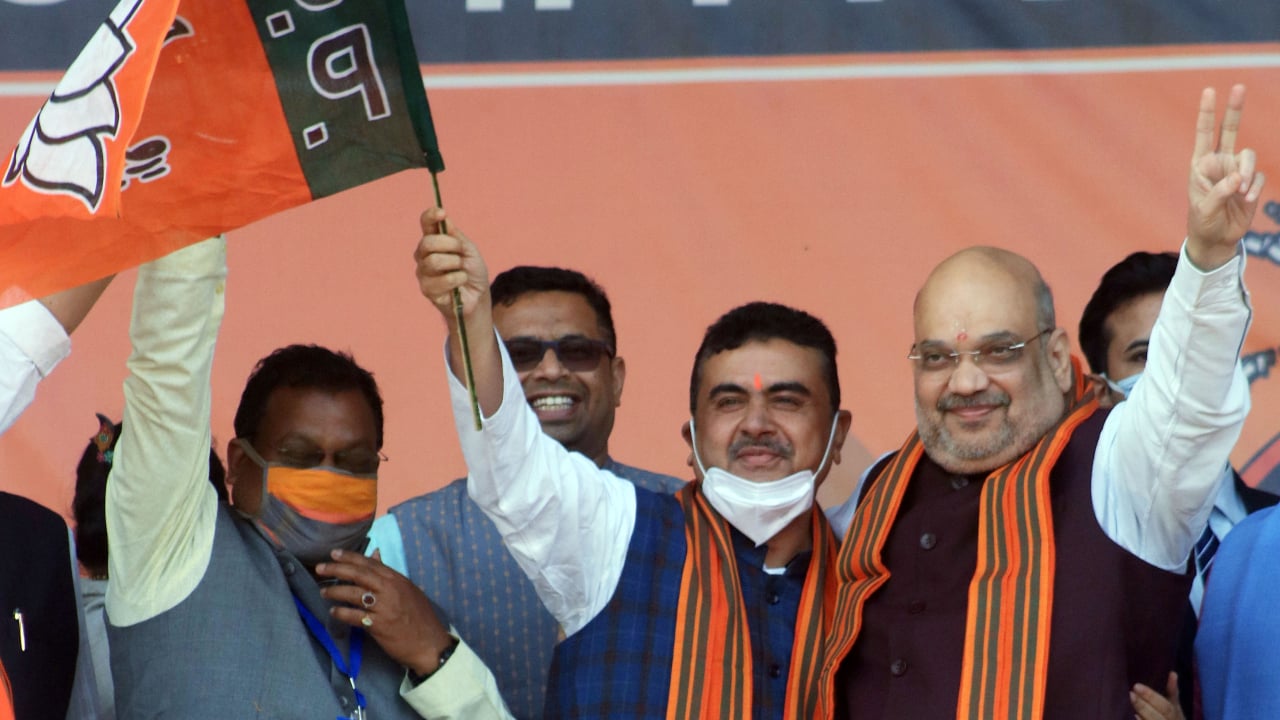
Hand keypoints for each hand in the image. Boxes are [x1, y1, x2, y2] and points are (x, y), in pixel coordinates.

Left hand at [316, 549, 452, 675]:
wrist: (430, 644)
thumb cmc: (419, 617)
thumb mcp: (407, 590)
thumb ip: (389, 575)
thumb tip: (375, 554)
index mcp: (398, 579)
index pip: (370, 563)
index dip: (350, 557)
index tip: (334, 553)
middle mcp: (390, 589)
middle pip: (359, 575)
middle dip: (337, 570)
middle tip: (320, 568)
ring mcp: (384, 607)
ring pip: (354, 594)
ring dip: (335, 591)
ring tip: (323, 592)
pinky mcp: (379, 625)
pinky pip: (355, 616)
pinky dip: (342, 613)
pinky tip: (333, 612)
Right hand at [415, 207, 489, 324]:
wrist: (478, 296)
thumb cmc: (472, 271)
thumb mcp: (469, 250)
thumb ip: (456, 236)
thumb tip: (444, 219)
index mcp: (434, 240)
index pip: (425, 223)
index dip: (431, 216)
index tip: (442, 213)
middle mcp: (424, 254)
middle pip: (427, 242)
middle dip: (450, 245)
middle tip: (461, 252)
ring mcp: (423, 272)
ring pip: (433, 261)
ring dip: (455, 264)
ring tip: (462, 270)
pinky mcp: (427, 289)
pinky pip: (441, 280)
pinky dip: (457, 279)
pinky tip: (460, 283)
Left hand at [1130, 672, 1185, 719]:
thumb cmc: (1172, 717)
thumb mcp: (1174, 705)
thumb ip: (1172, 691)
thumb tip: (1173, 673)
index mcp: (1176, 715)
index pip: (1165, 706)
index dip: (1152, 697)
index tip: (1136, 686)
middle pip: (1158, 716)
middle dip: (1144, 706)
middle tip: (1131, 693)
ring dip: (1142, 713)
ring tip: (1131, 702)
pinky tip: (1134, 717)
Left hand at [1186, 84, 1265, 269]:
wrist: (1216, 238)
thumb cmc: (1203, 221)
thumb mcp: (1204, 208)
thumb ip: (1219, 192)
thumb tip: (1237, 178)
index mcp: (1201, 164)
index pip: (1204, 134)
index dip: (1207, 112)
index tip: (1209, 91)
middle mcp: (1220, 162)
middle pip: (1230, 130)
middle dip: (1234, 109)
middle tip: (1239, 86)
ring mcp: (1237, 171)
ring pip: (1249, 156)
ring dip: (1247, 172)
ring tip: (1241, 191)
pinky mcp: (1251, 182)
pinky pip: (1258, 176)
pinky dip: (1254, 186)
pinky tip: (1246, 199)